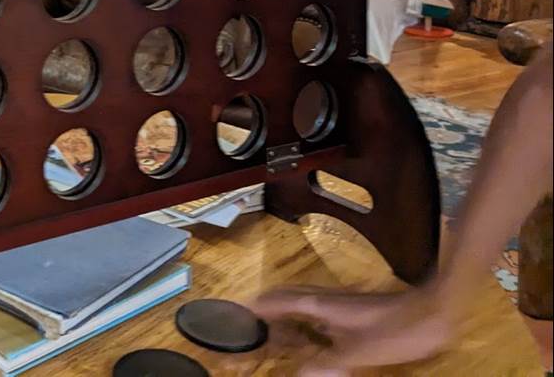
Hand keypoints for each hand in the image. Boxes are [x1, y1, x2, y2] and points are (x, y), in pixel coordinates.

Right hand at [252, 285, 455, 375]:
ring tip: (272, 333)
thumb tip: (296, 376)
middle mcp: (326, 301)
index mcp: (321, 306)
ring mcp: (340, 305)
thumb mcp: (360, 354)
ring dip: (284, 315)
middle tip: (248, 324)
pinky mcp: (353, 312)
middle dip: (265, 308)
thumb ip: (327, 365)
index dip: (256, 307)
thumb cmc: (395, 331)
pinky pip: (317, 314)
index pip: (278, 301)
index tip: (235, 314)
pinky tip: (309, 337)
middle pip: (286, 298)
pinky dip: (303, 323)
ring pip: (302, 305)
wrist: (433, 314)